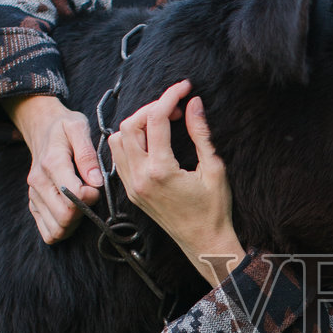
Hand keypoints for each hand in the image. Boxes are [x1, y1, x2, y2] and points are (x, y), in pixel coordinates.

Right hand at [5, 95, 103, 243]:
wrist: (41, 129)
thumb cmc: (64, 128)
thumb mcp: (78, 127)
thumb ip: (88, 154)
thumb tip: (96, 181)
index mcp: (52, 163)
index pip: (74, 195)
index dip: (92, 196)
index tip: (96, 186)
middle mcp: (38, 182)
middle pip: (64, 217)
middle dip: (84, 212)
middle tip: (90, 197)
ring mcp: (34, 195)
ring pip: (56, 230)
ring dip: (74, 224)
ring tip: (81, 205)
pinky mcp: (33, 204)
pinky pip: (48, 232)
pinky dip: (62, 229)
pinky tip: (71, 214)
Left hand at [109, 81, 245, 286]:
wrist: (204, 244)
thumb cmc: (214, 209)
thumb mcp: (214, 168)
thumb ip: (201, 133)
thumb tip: (193, 103)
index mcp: (161, 170)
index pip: (157, 120)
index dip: (170, 97)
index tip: (185, 88)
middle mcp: (140, 177)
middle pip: (130, 125)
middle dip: (151, 108)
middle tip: (175, 108)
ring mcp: (132, 186)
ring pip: (118, 140)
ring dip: (138, 124)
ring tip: (163, 123)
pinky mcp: (131, 191)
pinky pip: (119, 157)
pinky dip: (131, 141)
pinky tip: (153, 140)